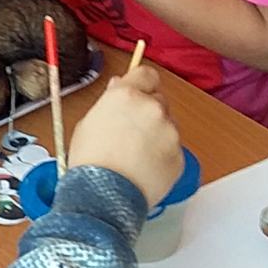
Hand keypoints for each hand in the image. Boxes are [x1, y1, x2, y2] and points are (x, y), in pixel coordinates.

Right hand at [68, 65, 183, 206]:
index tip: (138, 90)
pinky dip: (162, 154)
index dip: (141, 83)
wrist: (105, 194)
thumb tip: (120, 88)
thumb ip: (109, 102)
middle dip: (147, 111)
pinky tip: (143, 166)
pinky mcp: (180, 154)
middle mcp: (152, 108)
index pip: (146, 74)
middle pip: (158, 99)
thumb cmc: (91, 161)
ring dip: (156, 133)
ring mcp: (169, 132)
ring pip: (167, 125)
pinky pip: (173, 148)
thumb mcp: (88, 122)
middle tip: (130, 129)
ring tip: (134, 153)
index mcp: (126, 95)